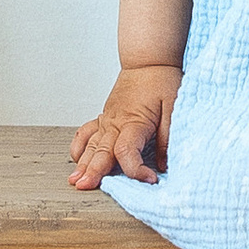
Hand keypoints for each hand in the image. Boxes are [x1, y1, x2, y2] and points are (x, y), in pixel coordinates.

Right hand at [69, 65, 177, 189]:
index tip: (150, 180)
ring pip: (91, 144)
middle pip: (102, 151)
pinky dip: (79, 145)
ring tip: (75, 180)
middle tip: (85, 187)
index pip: (127, 152)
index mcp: (134, 121)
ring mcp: (107, 119)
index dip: (136, 170)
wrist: (148, 61)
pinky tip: (76, 158)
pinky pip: (86, 131)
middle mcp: (116, 122)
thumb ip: (167, 138)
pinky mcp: (105, 116)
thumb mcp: (174, 108)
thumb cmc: (162, 80)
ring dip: (82, 162)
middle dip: (94, 171)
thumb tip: (164, 165)